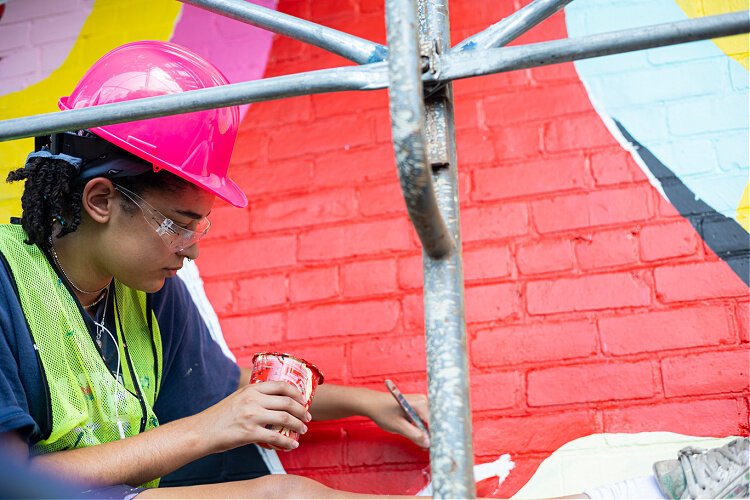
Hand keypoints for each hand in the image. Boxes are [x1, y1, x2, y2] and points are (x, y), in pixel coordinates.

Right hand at [193, 381, 311, 452]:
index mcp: (251, 389)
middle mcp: (253, 400)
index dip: (297, 392)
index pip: (281, 385)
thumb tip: (273, 402)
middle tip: (307, 417)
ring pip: (285, 419)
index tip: (303, 399)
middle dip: (302, 410)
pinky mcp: (249, 433)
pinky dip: (287, 442)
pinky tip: (292, 445)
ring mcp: (252, 416)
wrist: (201, 432)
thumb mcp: (237, 398)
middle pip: (287, 402)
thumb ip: (254, 397)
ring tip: (303, 430)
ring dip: (298, 425)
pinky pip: (275, 437)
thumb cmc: (219, 417)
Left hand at [366, 390, 429, 448]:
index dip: (435, 436)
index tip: (434, 448)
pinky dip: (422, 428)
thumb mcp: (398, 426)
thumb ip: (414, 435)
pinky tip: (418, 436)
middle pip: (434, 421)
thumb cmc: (382, 412)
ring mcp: (421, 402)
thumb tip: (428, 443)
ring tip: (423, 444)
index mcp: (421, 403)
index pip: (434, 423)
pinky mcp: (417, 405)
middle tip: (427, 447)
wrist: (371, 403)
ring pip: (429, 421)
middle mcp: (423, 400)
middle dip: (431, 435)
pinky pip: (424, 418)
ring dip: (426, 432)